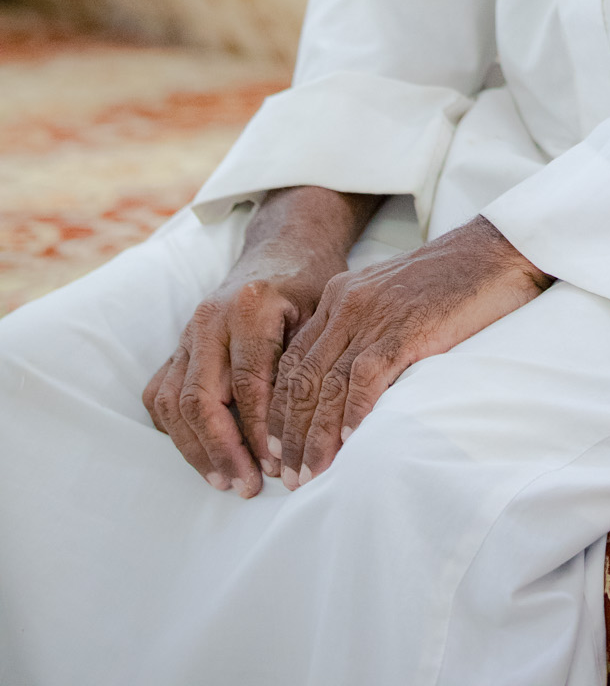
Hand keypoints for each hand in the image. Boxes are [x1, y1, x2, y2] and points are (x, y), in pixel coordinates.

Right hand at [142, 186, 380, 496]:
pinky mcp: (176, 346)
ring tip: (225, 482)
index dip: (260, 433)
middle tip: (248, 487)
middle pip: (201, 399)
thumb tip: (302, 435)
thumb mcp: (321, 314)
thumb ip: (305, 365)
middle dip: (223, 451)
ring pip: (174, 403)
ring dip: (197, 450)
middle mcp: (208, 319)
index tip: (277, 467)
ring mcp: (186, 333)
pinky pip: (161, 395)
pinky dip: (175, 430)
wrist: (283, 250)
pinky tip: (200, 454)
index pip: (247, 385)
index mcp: (248, 308)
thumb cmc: (310, 286)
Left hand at [269, 215, 549, 489]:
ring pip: (328, 384)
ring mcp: (375, 315)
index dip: (278, 410)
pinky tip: (350, 442)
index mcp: (339, 297)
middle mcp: (347, 304)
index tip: (273, 449)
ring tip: (310, 472)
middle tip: (286, 475)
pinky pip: (366, 377)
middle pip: (302, 379)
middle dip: (288, 433)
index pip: (292, 362)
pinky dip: (354, 413)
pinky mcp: (406, 328)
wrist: (494, 251)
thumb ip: (364, 331)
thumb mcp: (390, 298)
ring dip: (315, 435)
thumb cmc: (449, 282)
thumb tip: (349, 386)